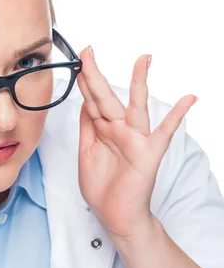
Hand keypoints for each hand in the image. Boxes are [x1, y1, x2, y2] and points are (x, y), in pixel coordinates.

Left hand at [76, 46, 197, 241]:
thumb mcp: (87, 152)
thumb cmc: (102, 186)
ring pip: (135, 106)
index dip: (85, 82)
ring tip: (143, 59)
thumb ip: (88, 128)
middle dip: (95, 74)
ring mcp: (135, 139)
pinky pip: (165, 132)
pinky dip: (177, 115)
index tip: (78, 61)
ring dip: (138, 82)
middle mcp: (119, 130)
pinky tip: (188, 99)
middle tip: (87, 51)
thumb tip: (84, 103)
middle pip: (106, 97)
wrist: (115, 215)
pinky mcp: (148, 153)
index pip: (92, 101)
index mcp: (103, 130)